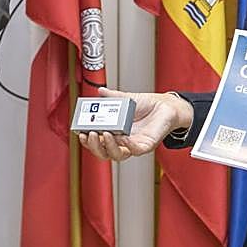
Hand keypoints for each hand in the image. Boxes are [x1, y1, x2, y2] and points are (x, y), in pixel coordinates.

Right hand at [78, 88, 193, 161]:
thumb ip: (112, 97)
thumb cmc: (147, 105)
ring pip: (117, 155)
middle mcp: (123, 142)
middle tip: (90, 134)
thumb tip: (100, 91)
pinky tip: (122, 137)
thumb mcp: (126, 98)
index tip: (80, 132)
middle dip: (94, 146)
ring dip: (108, 147)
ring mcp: (134, 145)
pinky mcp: (146, 145)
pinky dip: (127, 145)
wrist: (165, 105)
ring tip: (104, 134)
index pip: (98, 142)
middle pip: (104, 152)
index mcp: (115, 132)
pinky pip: (135, 150)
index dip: (87, 141)